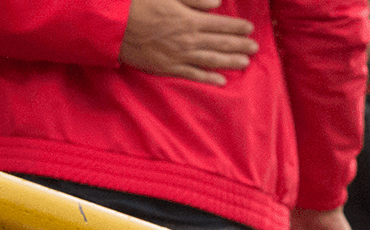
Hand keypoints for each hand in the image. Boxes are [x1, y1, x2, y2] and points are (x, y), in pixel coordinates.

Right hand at [120, 0, 257, 85]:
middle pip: (221, 44)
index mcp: (190, 20)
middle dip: (240, 45)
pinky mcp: (168, 69)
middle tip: (255, 47)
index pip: (220, 24)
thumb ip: (194, 0)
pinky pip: (193, 76)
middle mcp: (189, 40)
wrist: (115, 27)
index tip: (250, 28)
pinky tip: (222, 81)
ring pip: (212, 61)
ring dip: (231, 62)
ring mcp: (180, 56)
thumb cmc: (139, 5)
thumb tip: (217, 3)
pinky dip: (209, 78)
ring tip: (245, 62)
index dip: (237, 27)